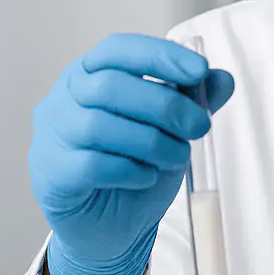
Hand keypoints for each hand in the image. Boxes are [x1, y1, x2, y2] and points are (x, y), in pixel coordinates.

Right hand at [29, 32, 234, 274]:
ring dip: (152, 142)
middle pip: (110, 86)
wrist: (113, 225)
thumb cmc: (140, 163)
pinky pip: (92, 165)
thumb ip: (195, 101)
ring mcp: (51, 136)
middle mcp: (63, 98)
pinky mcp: (51, 174)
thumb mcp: (174, 128)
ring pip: (99, 126)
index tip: (200, 70)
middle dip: (166, 105)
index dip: (159, 55)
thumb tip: (222, 78)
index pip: (118, 48)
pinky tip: (147, 177)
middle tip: (201, 127)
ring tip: (178, 157)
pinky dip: (130, 170)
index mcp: (91, 74)